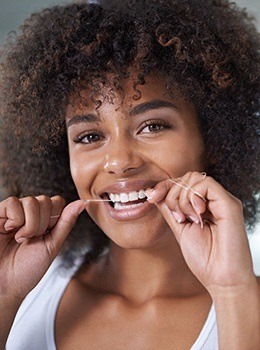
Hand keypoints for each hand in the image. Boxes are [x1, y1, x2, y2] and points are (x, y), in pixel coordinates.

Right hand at [0, 195, 84, 299]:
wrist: (4, 286)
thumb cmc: (27, 269)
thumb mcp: (52, 245)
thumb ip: (66, 222)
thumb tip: (83, 202)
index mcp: (43, 220)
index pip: (57, 202)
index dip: (55, 218)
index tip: (45, 236)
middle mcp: (28, 214)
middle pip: (45, 200)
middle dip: (42, 224)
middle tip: (31, 240)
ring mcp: (13, 213)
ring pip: (31, 201)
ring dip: (30, 225)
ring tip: (20, 239)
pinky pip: (13, 202)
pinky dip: (15, 219)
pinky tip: (9, 231)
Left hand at [146, 171, 255, 294]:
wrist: (222, 281)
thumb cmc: (205, 259)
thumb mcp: (179, 229)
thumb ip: (170, 210)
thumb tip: (155, 193)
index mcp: (204, 205)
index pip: (183, 182)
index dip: (164, 186)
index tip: (151, 197)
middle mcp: (215, 200)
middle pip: (187, 177)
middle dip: (172, 193)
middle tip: (177, 217)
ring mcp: (223, 201)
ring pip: (195, 178)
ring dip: (182, 198)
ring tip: (187, 219)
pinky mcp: (230, 204)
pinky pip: (206, 184)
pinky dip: (193, 197)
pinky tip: (196, 215)